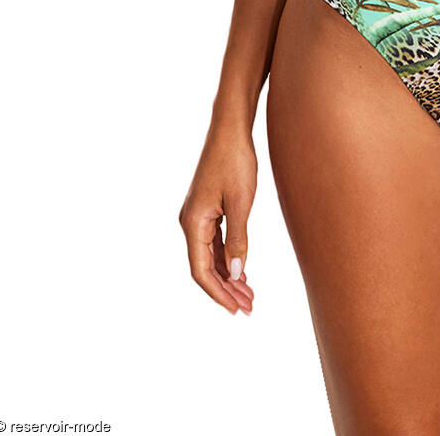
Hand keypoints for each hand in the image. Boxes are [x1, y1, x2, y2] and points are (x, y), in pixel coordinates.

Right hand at [179, 121, 257, 315]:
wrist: (231, 128)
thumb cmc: (236, 160)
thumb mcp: (242, 202)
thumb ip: (238, 239)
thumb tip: (236, 273)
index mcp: (192, 223)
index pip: (201, 271)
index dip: (218, 294)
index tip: (236, 310)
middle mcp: (190, 222)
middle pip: (204, 267)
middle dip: (226, 289)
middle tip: (248, 307)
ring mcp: (197, 215)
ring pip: (209, 256)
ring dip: (228, 275)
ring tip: (249, 293)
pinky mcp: (207, 208)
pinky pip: (214, 242)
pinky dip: (227, 257)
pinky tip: (242, 268)